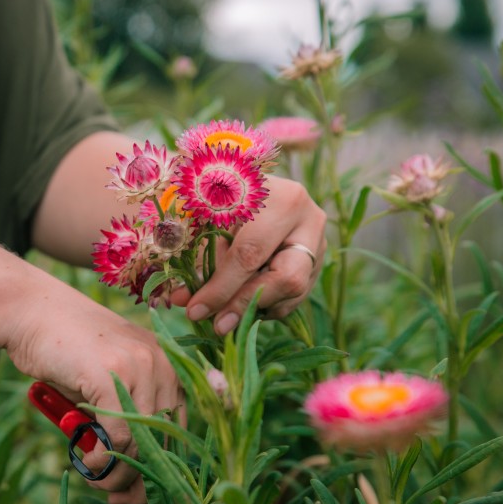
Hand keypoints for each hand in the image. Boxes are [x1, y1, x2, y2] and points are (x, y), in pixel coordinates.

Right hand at [4, 284, 181, 503]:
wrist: (35, 313)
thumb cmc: (68, 351)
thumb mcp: (109, 381)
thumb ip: (126, 417)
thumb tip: (132, 475)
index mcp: (169, 366)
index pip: (178, 431)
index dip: (160, 469)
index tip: (136, 492)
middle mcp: (163, 365)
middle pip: (163, 442)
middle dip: (140, 479)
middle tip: (115, 497)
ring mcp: (140, 368)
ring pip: (140, 444)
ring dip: (116, 473)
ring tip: (96, 479)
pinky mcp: (112, 376)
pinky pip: (116, 437)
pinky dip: (100, 459)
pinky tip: (87, 462)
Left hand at [172, 176, 326, 334]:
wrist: (250, 178)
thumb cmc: (223, 192)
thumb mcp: (208, 216)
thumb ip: (198, 258)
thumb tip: (182, 301)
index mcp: (282, 198)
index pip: (251, 254)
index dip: (221, 288)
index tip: (194, 310)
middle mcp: (310, 221)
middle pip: (287, 278)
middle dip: (247, 304)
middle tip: (217, 324)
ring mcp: (320, 242)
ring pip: (294, 293)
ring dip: (256, 308)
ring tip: (223, 309)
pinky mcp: (319, 260)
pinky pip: (296, 296)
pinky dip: (266, 304)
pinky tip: (241, 300)